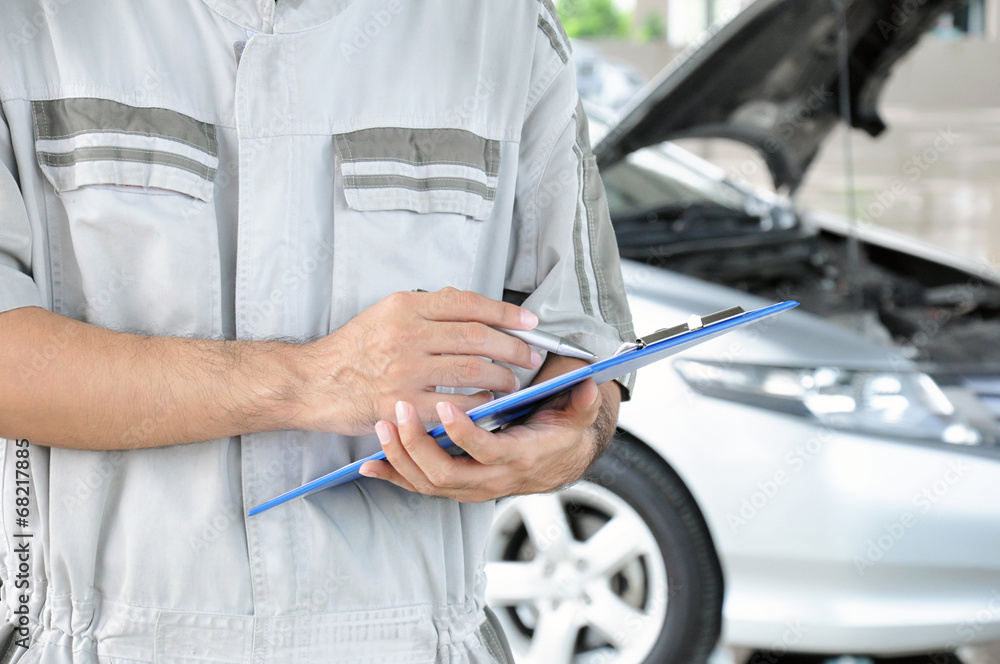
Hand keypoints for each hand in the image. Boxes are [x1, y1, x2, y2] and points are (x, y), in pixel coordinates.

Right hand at [294, 288, 541, 435]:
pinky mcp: (403, 403)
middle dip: (513, 347)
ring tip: (513, 381)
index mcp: (406, 307)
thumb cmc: (350, 350)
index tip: (530, 322)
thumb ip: (426, 308)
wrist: (312, 382)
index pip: (469, 303)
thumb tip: (470, 305)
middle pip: (478, 336)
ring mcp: (406, 370)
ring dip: (502, 376)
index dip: (506, 313)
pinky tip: (488, 403)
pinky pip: (456, 403)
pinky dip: (480, 403)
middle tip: (530, 356)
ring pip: (473, 368)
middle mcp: (407, 334)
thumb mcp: (384, 313)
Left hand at [358, 370, 620, 501]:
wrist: (557, 463)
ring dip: (401, 457)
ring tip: (382, 425)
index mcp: (518, 459)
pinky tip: (370, 464)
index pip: (485, 451)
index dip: (462, 431)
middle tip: (398, 411)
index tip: (443, 404)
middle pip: (446, 473)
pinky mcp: (454, 486)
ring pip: (427, 483)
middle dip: (417, 445)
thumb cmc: (560, 433)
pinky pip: (419, 487)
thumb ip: (581, 402)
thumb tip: (588, 383)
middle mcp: (490, 480)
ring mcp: (469, 487)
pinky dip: (394, 477)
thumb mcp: (577, 417)